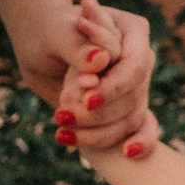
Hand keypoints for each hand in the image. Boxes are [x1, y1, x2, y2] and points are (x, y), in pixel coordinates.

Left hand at [53, 0, 155, 158]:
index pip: (134, 67)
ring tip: (63, 133)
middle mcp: (140, 60)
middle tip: (61, 116)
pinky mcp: (128, 108)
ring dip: (99, 132)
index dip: (114, 88)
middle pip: (133, 97)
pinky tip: (127, 153)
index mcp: (132, 31)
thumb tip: (100, 60)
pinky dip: (141, 143)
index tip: (87, 101)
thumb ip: (78, 45)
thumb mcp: (56, 33)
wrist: (41, 49)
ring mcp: (136, 86)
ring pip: (130, 118)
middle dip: (98, 114)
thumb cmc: (49, 31)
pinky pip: (143, 128)